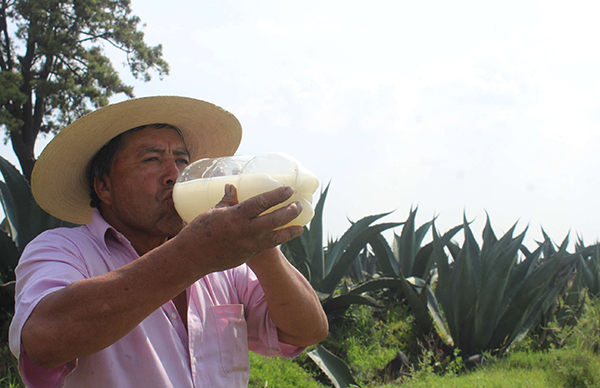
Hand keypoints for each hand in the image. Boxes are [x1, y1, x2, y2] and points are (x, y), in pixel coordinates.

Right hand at [175, 184, 303, 273]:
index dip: (277, 195)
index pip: (261, 202)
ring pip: (275, 238)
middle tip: (299, 205)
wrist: (192, 257)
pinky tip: (284, 236)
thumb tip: (233, 186)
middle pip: (273, 220)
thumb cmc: (199, 231)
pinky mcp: (247, 255)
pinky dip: (277, 240)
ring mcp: (247, 245)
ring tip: (300, 226)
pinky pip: (267, 246)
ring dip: (289, 231)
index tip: (289, 190)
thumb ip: (227, 199)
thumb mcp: (213, 211)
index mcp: (235, 216)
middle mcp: (244, 231)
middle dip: (289, 212)